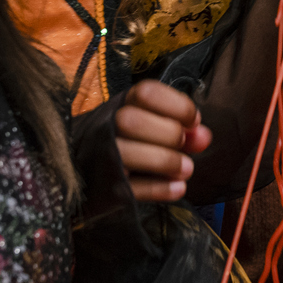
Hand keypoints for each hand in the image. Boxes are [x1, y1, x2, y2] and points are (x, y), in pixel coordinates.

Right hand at [112, 79, 208, 201]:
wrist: (78, 169)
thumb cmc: (122, 141)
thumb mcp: (146, 125)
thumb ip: (177, 127)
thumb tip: (204, 136)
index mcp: (120, 105)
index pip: (146, 92)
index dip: (177, 105)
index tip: (193, 121)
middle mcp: (105, 128)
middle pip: (133, 121)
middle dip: (169, 134)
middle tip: (184, 145)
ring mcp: (101, 158)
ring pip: (128, 153)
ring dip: (167, 161)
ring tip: (186, 169)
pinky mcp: (104, 190)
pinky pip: (131, 188)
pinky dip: (160, 189)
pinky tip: (177, 188)